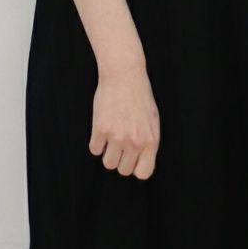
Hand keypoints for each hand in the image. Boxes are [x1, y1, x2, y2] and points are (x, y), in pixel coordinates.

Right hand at [89, 59, 160, 177]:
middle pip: (123, 170)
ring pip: (108, 163)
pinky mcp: (101, 129)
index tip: (131, 159)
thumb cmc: (139, 97)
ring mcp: (118, 136)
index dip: (135, 168)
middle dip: (120, 160)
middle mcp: (135, 142)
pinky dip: (96, 142)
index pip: (144, 173)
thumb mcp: (152, 121)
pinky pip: (95, 149)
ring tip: (111, 137)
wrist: (125, 75)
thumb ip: (148, 142)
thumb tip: (140, 163)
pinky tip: (102, 128)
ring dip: (107, 153)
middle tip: (119, 144)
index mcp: (151, 141)